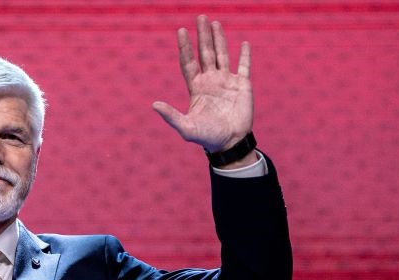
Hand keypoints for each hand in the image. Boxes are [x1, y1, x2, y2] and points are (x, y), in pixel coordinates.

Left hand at [153, 15, 252, 152]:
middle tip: (200, 17)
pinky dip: (244, 55)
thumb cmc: (206, 137)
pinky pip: (244, 66)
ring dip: (219, 39)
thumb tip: (154, 104)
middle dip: (202, 36)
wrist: (229, 143)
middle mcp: (210, 81)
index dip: (185, 47)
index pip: (188, 62)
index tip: (180, 31)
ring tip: (214, 23)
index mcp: (196, 87)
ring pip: (221, 55)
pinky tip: (244, 43)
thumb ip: (171, 115)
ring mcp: (226, 82)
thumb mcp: (186, 127)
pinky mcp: (242, 85)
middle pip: (204, 53)